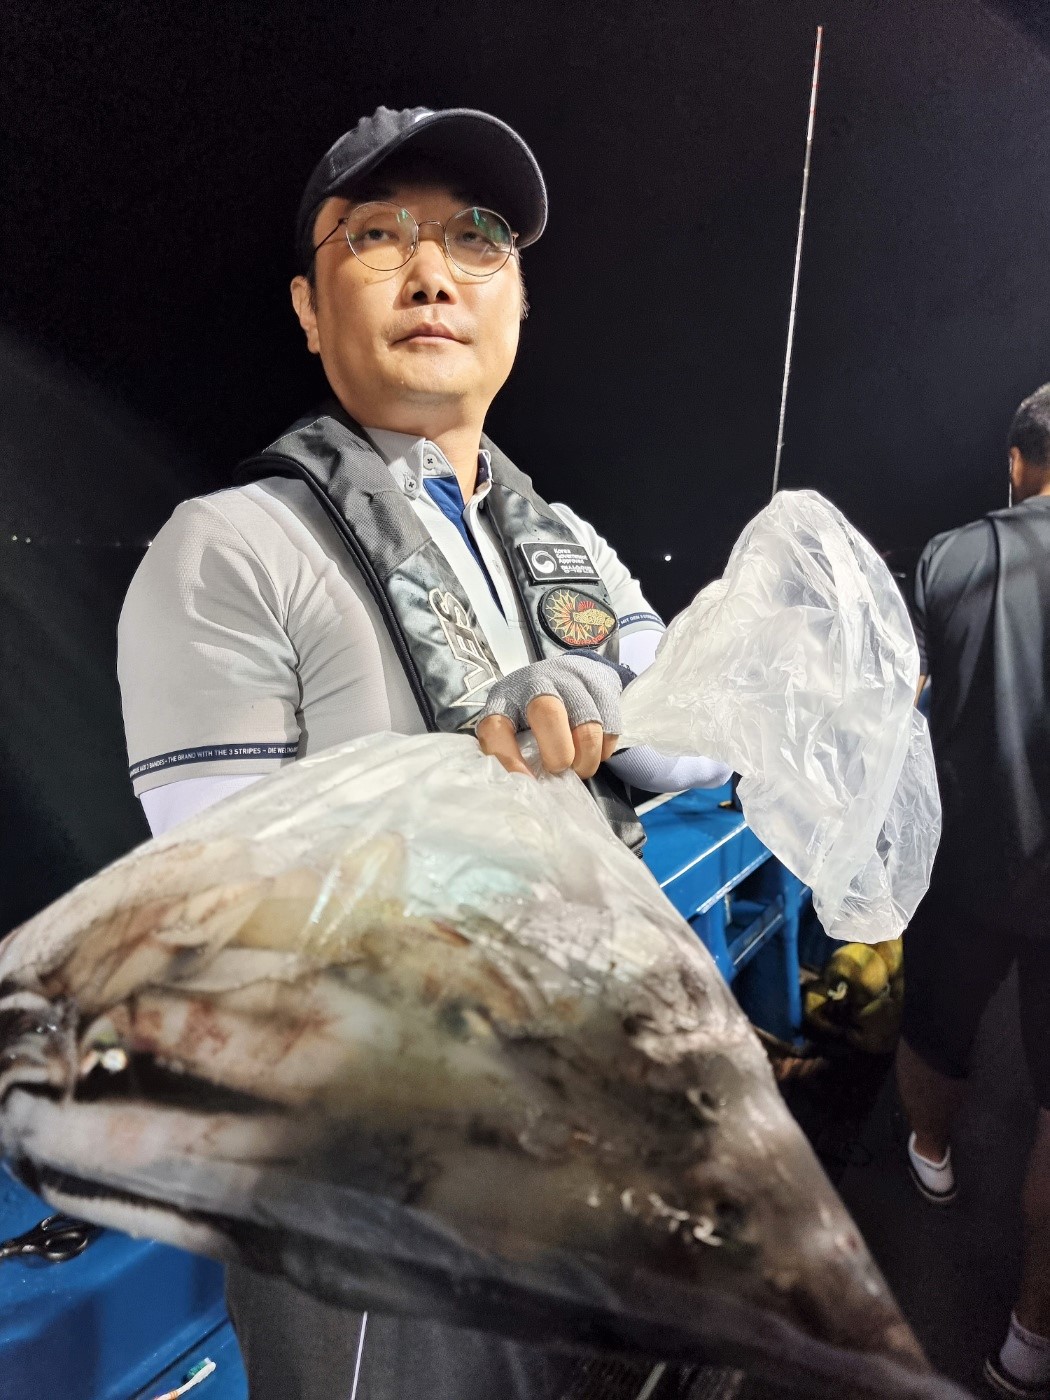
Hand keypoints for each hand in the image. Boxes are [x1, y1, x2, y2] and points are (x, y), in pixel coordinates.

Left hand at [476, 653, 626, 778]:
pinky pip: (609, 729)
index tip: (524, 782)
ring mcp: (572, 683)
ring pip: (587, 727)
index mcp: (505, 699)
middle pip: (547, 714)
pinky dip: (603, 750)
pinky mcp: (601, 688)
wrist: (569, 672)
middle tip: (559, 769)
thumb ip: (514, 753)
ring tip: (579, 768)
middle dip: (557, 753)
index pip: (496, 727)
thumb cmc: (533, 711)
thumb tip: (523, 791)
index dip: (508, 758)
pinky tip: (594, 751)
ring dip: (586, 760)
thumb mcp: (513, 725)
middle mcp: (536, 684)